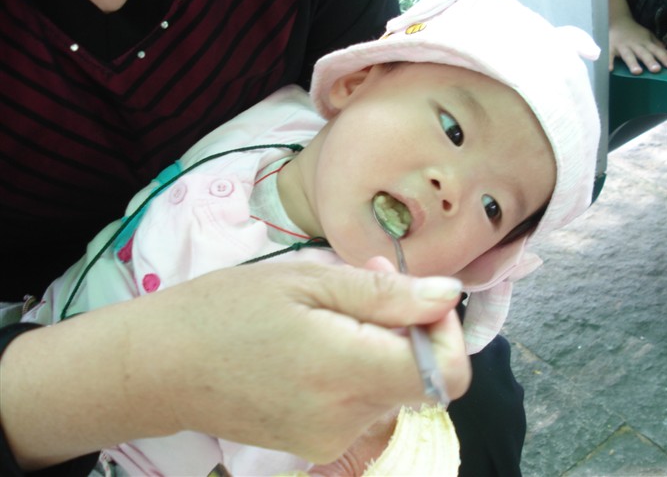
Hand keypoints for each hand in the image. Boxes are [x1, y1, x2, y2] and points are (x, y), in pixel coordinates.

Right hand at [1, 261, 468, 469]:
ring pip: (391, 391)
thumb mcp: (307, 281)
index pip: (447, 374)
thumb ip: (385, 295)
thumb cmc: (227, 309)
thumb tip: (448, 296)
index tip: (416, 299)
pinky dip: (356, 371)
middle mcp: (349, 420)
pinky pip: (362, 406)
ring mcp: (331, 440)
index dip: (446, 333)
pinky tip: (317, 343)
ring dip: (379, 348)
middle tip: (363, 285)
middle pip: (420, 380)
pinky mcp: (315, 445)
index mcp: (348, 373)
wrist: (160, 366)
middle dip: (408, 330)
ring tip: (329, 311)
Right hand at [609, 15, 666, 73]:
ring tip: (637, 72)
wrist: (618, 21)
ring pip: (629, 56)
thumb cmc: (635, 33)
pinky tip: (610, 69)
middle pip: (644, 54)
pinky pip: (610, 56)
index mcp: (646, 43)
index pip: (657, 51)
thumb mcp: (648, 37)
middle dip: (650, 61)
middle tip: (656, 70)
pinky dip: (609, 62)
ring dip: (633, 63)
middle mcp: (635, 45)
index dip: (664, 58)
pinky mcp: (611, 48)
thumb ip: (658, 46)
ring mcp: (623, 47)